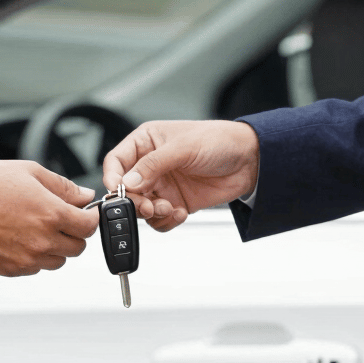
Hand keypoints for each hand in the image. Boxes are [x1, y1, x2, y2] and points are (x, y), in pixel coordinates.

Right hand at [0, 161, 99, 275]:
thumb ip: (64, 187)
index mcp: (52, 214)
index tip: (83, 215)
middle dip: (73, 234)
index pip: (89, 227)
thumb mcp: (30, 172)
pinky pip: (34, 268)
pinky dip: (33, 257)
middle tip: (58, 220)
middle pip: (77, 248)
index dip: (89, 219)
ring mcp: (27, 259)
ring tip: (34, 228)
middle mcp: (43, 241)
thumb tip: (85, 197)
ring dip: (54, 248)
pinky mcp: (11, 270)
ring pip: (57, 261)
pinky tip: (18, 238)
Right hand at [102, 121, 259, 231]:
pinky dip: (166, 221)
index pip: (116, 161)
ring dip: (152, 213)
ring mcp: (162, 185)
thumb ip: (154, 164)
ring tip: (169, 208)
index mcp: (146, 142)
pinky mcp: (174, 202)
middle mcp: (150, 165)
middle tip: (148, 206)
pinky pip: (159, 220)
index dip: (113, 177)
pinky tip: (180, 212)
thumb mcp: (184, 147)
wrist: (250, 161)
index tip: (119, 191)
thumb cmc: (220, 141)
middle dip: (135, 202)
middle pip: (125, 190)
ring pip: (141, 208)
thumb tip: (129, 181)